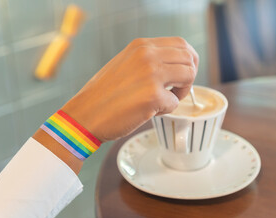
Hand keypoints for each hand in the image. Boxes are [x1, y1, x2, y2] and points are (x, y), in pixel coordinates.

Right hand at [62, 37, 198, 141]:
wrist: (85, 115)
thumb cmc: (104, 94)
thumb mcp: (126, 64)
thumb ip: (149, 60)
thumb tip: (175, 66)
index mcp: (141, 46)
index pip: (181, 44)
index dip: (189, 60)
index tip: (184, 74)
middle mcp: (147, 55)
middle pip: (189, 58)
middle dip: (190, 76)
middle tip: (178, 89)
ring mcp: (151, 74)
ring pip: (189, 75)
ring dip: (183, 91)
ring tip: (167, 99)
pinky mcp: (152, 95)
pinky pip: (175, 102)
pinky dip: (166, 110)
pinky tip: (150, 111)